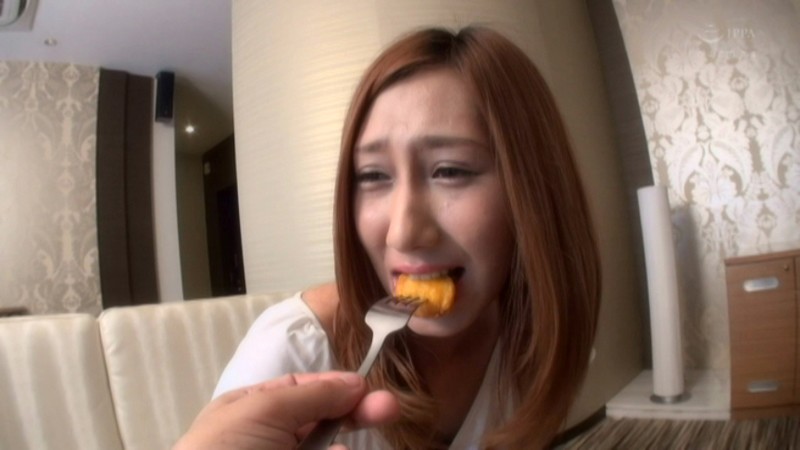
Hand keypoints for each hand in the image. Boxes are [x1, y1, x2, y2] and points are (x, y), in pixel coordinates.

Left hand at [174, 371, 399, 449]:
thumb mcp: (264, 410)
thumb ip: (313, 395)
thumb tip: (356, 382)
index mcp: (252, 409)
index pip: (303, 390)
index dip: (336, 386)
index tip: (367, 388)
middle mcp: (269, 438)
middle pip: (323, 420)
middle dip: (356, 413)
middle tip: (389, 409)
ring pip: (329, 449)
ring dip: (344, 443)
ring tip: (352, 440)